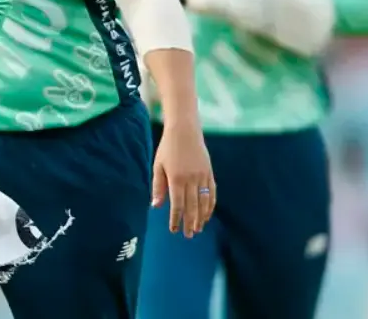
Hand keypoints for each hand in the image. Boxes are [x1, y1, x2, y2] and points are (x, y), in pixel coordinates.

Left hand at [152, 122, 215, 237]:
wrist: (185, 131)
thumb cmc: (168, 148)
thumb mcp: (158, 165)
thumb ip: (158, 186)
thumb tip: (156, 206)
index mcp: (176, 179)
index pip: (177, 204)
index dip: (176, 219)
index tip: (174, 230)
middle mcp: (191, 179)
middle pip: (192, 206)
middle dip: (190, 222)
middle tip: (188, 235)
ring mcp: (203, 177)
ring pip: (204, 202)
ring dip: (201, 217)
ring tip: (198, 229)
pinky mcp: (210, 173)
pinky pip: (212, 193)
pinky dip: (210, 206)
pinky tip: (207, 214)